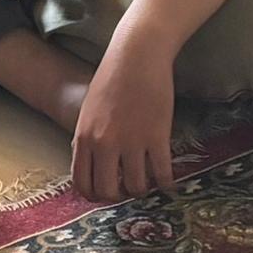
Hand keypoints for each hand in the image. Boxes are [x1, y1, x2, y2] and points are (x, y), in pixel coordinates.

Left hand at [71, 41, 179, 201]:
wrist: (137, 55)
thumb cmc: (112, 77)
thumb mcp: (88, 109)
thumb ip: (87, 137)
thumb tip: (86, 159)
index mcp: (84, 137)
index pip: (82, 183)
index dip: (94, 195)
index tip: (105, 193)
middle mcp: (105, 144)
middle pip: (107, 191)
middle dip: (118, 196)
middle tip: (127, 190)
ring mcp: (132, 142)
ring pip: (136, 186)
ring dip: (143, 190)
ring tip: (149, 184)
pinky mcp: (157, 136)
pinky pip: (162, 172)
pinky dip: (166, 184)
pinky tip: (169, 184)